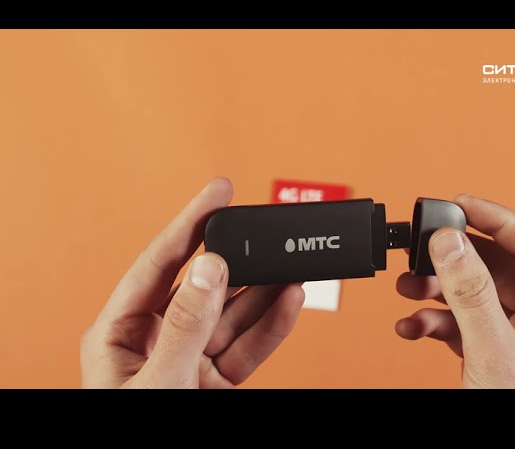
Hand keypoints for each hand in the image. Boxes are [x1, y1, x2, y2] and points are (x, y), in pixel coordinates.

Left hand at [81, 177, 304, 387]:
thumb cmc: (132, 431)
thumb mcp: (156, 382)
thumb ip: (185, 325)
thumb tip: (209, 268)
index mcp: (121, 330)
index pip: (160, 261)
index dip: (191, 222)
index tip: (219, 191)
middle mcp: (156, 338)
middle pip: (205, 284)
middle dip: (239, 260)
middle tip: (267, 233)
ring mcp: (190, 359)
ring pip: (234, 315)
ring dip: (264, 292)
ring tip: (292, 267)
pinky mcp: (216, 381)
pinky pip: (248, 347)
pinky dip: (271, 326)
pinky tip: (290, 301)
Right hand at [395, 194, 514, 387]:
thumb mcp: (495, 356)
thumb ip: (470, 295)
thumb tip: (449, 243)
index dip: (499, 219)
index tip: (461, 203)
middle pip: (501, 269)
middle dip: (456, 259)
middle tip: (423, 246)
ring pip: (477, 295)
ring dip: (438, 290)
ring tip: (408, 289)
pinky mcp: (497, 354)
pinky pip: (464, 324)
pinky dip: (435, 322)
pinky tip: (413, 326)